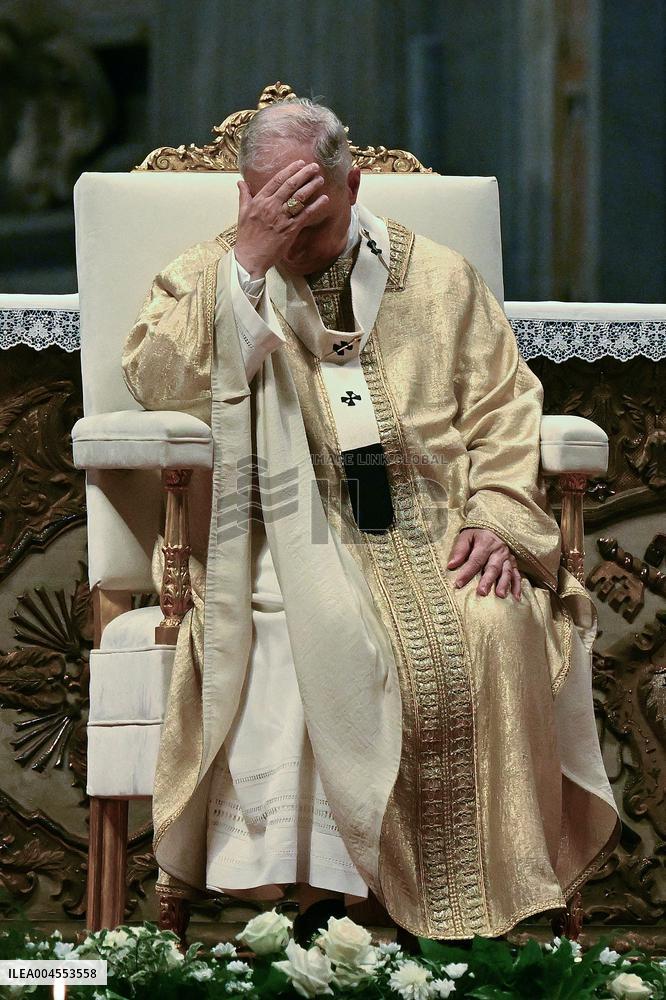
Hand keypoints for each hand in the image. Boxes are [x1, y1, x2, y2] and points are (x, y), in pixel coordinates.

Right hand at [234, 159, 328, 277]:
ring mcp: (281, 218)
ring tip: (320, 179)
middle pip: (290, 185)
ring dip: (311, 186)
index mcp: (260, 201)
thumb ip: (244, 196)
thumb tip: (240, 182)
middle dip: (304, 174)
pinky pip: (305, 215)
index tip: (300, 163)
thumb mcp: (242, 213)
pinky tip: (324, 199)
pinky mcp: (290, 230)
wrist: (250, 258)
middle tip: (315, 166)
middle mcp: (271, 206)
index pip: (277, 180)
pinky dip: (316, 206)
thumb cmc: (246, 237)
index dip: (290, 170)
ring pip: (299, 198)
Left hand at [447, 527, 521, 599]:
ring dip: (504, 584)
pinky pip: (517, 574)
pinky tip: (516, 597)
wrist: (493, 526)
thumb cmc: (477, 533)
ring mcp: (507, 557)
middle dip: (487, 580)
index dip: (467, 572)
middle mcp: (498, 550)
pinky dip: (517, 586)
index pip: (475, 560)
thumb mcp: (466, 535)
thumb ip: (460, 550)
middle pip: (492, 567)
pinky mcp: (513, 563)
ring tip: (500, 595)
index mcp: (486, 543)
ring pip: (506, 571)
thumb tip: (451, 565)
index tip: (458, 584)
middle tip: (482, 592)